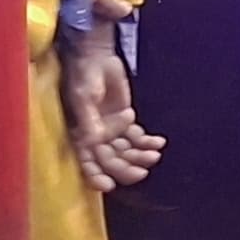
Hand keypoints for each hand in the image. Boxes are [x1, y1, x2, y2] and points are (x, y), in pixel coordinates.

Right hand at [56, 6, 163, 189]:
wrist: (95, 54)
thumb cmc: (83, 74)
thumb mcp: (83, 97)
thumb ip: (89, 120)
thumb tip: (95, 143)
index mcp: (79, 133)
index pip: (85, 160)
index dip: (94, 175)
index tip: (107, 185)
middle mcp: (95, 136)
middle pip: (110, 161)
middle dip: (125, 168)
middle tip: (142, 171)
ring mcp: (111, 130)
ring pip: (126, 152)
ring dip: (140, 156)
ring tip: (155, 153)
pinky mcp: (125, 121)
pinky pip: (138, 138)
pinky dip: (148, 142)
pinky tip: (159, 142)